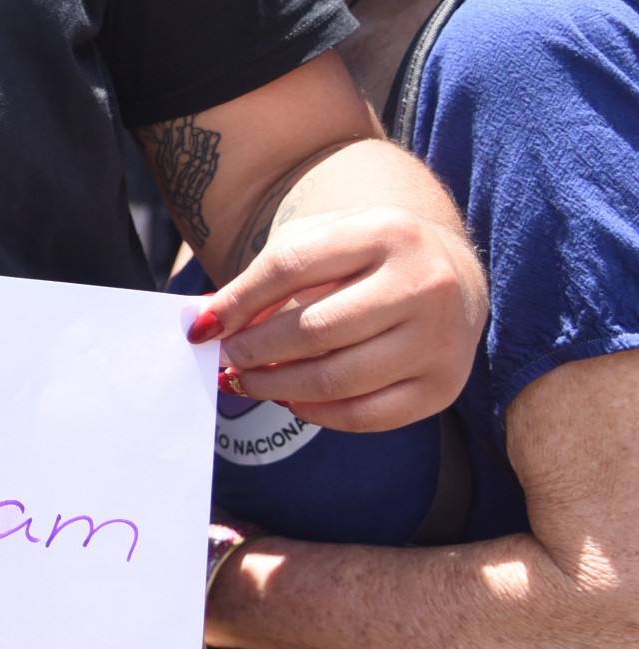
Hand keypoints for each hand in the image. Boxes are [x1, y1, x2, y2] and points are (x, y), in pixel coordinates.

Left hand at [193, 207, 485, 431]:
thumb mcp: (319, 244)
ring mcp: (440, 340)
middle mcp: (423, 284)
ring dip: (276, 387)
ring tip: (245, 381)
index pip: (290, 267)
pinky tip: (290, 400)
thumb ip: (264, 279)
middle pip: (315, 329)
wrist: (447, 274)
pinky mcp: (444, 386)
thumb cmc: (364, 258)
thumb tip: (202, 323)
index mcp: (386, 233)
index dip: (237, 301)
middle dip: (253, 350)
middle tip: (223, 359)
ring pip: (338, 379)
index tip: (200, 328)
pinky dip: (316, 413)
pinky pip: (366, 416)